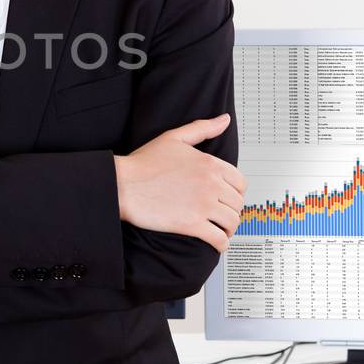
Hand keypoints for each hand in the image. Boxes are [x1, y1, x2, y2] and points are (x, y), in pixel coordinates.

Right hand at [112, 114, 246, 252]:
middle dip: (232, 211)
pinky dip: (222, 244)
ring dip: (229, 229)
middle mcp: (210, 183)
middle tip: (222, 216)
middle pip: (237, 203)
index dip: (236, 193)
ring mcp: (202, 205)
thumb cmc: (143, 163)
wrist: (122, 184)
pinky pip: (219, 239)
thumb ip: (202, 128)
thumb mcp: (174, 137)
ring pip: (232, 222)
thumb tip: (224, 120)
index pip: (240, 182)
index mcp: (209, 163)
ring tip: (221, 230)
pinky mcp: (192, 224)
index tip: (228, 198)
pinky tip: (216, 243)